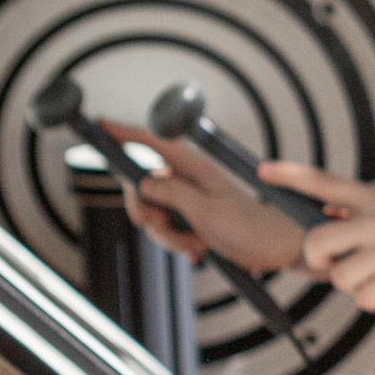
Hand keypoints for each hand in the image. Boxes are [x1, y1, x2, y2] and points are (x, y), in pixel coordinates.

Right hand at [119, 124, 310, 274]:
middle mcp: (187, 179)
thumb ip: (172, 194)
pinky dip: (176, 243)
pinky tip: (198, 251)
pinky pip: (166, 229)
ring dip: (168, 236)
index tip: (100, 124)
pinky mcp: (190, 219)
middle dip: (149, 216)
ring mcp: (187, 199)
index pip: (151, 142)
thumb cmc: (250, 228)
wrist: (275, 249)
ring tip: (196, 246)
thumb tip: (143, 182)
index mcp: (193, 168)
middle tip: (166, 230)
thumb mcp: (207, 212)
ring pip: (152, 214)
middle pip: (141, 188)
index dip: (124, 132)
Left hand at [263, 164, 374, 315]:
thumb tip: (325, 211)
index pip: (326, 182)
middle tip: (340, 266)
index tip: (262, 171)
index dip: (291, 175)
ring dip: (357, 286)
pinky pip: (362, 298)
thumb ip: (362, 215)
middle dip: (321, 261)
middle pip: (317, 242)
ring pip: (340, 276)